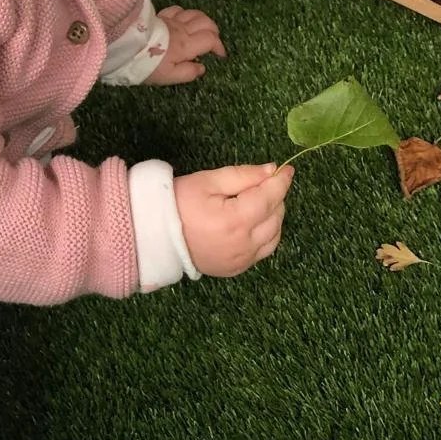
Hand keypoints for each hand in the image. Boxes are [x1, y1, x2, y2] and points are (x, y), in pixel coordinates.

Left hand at [144, 5, 225, 84]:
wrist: (124, 46)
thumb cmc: (146, 65)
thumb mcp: (169, 77)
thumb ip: (188, 73)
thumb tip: (202, 68)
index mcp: (187, 45)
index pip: (210, 39)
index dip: (219, 47)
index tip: (220, 56)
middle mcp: (182, 29)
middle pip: (206, 22)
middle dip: (214, 31)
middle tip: (213, 42)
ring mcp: (171, 21)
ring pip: (194, 13)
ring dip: (203, 21)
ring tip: (202, 31)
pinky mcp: (160, 17)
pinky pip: (178, 9)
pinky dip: (185, 14)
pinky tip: (183, 21)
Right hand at [173, 163, 293, 276]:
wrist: (154, 236)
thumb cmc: (177, 204)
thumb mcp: (208, 181)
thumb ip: (243, 175)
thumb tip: (272, 170)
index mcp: (236, 220)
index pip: (271, 197)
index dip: (281, 181)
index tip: (286, 170)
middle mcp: (244, 244)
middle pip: (276, 216)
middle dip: (273, 197)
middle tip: (258, 185)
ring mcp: (242, 260)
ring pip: (275, 235)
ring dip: (272, 217)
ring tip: (255, 204)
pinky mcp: (236, 269)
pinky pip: (263, 251)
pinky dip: (265, 235)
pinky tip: (250, 225)